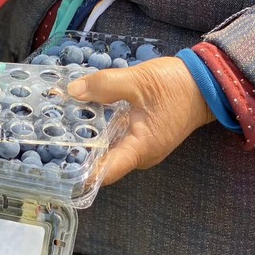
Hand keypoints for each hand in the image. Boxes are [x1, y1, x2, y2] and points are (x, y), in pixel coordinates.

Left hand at [67, 57, 214, 185]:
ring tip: (57, 129)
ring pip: (109, 149)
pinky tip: (82, 117)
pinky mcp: (142, 135)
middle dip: (78, 153)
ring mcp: (142, 145)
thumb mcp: (139, 81)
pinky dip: (99, 131)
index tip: (57, 170)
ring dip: (87, 140)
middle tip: (47, 143)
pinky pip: (116, 138)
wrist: (207, 82)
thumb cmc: (177, 86)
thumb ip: (104, 85)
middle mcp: (140, 154)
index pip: (106, 171)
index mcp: (141, 148)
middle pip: (103, 162)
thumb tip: (72, 91)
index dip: (82, 174)